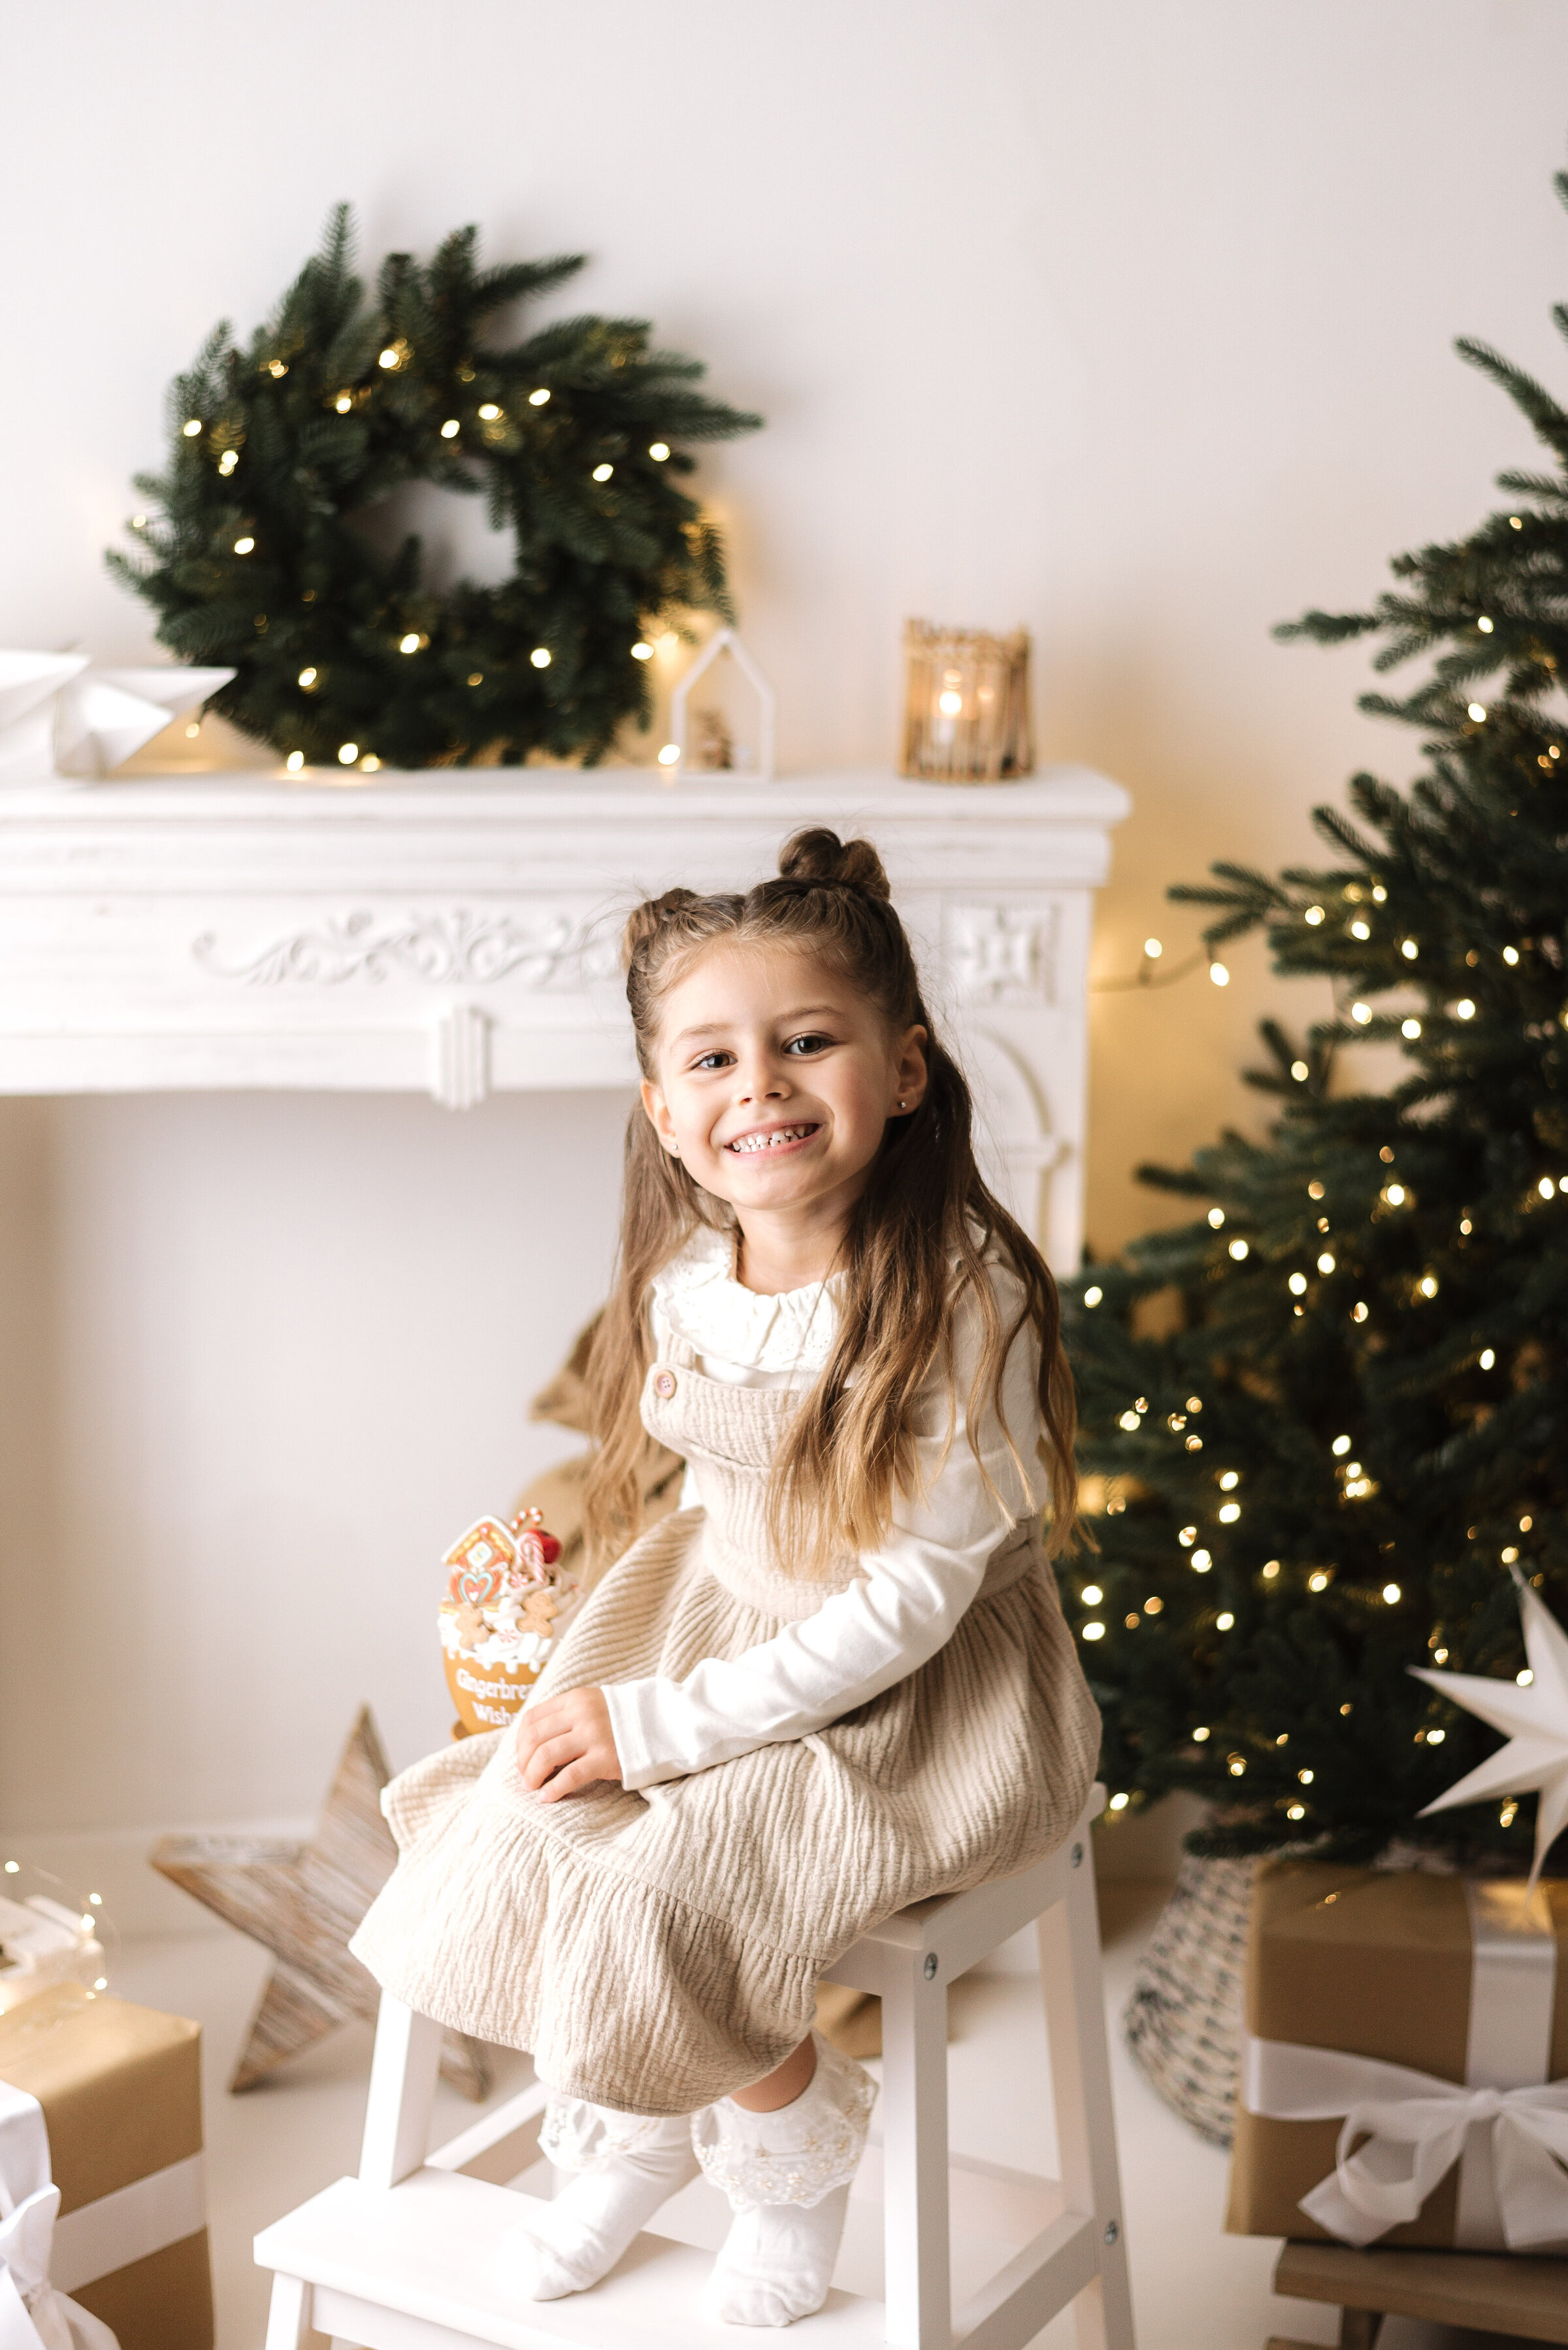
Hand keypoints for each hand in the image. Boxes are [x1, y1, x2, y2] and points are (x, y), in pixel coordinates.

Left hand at [514, 1685, 622, 1802]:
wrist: (663, 1723)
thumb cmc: (623, 1719)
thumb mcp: (592, 1705)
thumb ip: (566, 1716)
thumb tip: (533, 1743)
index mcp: (574, 1699)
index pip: (532, 1719)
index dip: (520, 1742)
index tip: (522, 1758)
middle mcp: (581, 1714)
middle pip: (534, 1738)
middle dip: (523, 1762)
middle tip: (525, 1777)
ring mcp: (593, 1735)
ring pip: (546, 1756)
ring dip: (533, 1776)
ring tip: (533, 1788)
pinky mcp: (605, 1758)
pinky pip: (569, 1776)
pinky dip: (552, 1790)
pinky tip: (547, 1797)